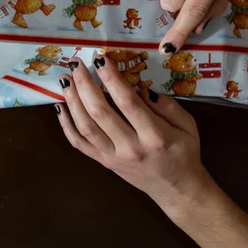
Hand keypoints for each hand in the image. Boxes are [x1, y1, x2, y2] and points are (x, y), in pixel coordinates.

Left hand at [56, 56, 211, 212]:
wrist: (176, 190)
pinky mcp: (103, 162)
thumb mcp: (188, 126)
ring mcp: (112, 156)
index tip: (100, 58)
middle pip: (100, 112)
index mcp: (154, 136)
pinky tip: (60, 106)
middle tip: (75, 63)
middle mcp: (130, 147)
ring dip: (72, 100)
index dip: (111, 78)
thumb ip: (167, 105)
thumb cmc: (184, 153)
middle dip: (84, 84)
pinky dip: (65, 124)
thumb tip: (140, 87)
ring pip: (85, 126)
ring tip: (65, 79)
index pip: (127, 102)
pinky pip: (79, 143)